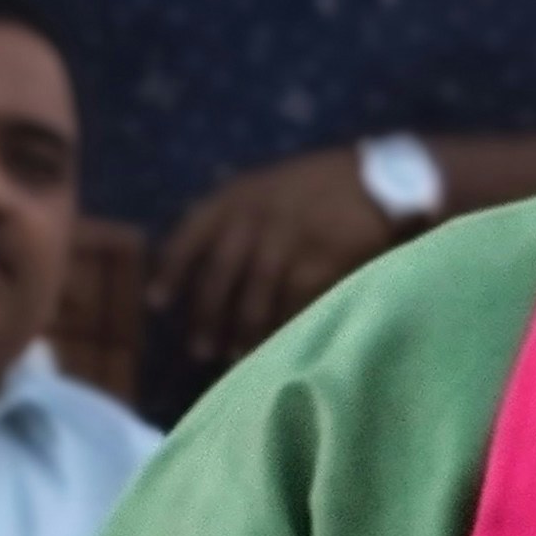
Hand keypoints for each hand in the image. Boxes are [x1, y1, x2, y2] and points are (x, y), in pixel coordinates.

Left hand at [158, 141, 422, 362]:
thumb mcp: (267, 187)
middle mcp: (255, 217)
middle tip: (199, 349)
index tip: (157, 304)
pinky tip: (276, 345)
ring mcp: (287, 241)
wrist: (378, 179)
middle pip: (219, 278)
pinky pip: (291, 305)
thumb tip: (205, 269)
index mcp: (237, 196)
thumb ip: (237, 218)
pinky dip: (281, 329)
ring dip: (242, 332)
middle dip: (206, 316)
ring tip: (234, 356)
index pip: (191, 236)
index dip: (172, 271)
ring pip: (254, 298)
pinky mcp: (319, 262)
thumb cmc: (318, 186)